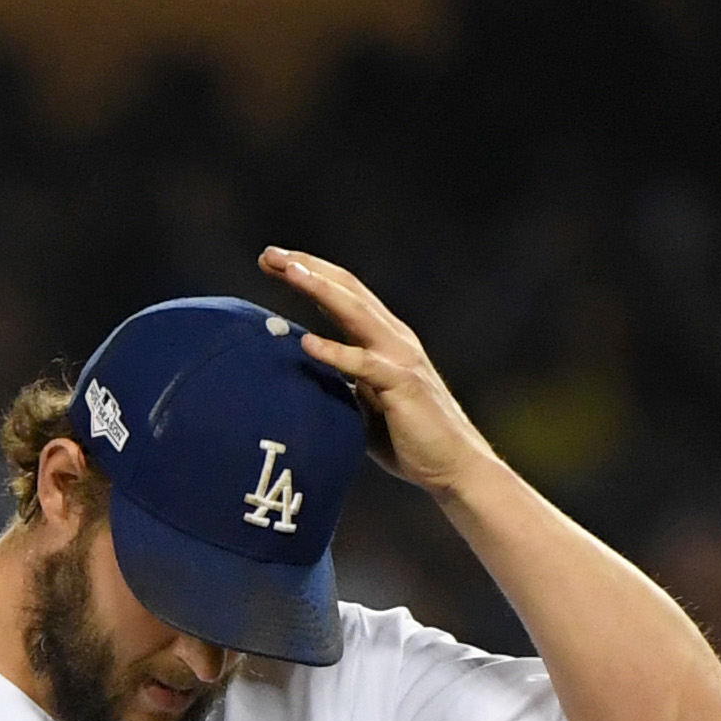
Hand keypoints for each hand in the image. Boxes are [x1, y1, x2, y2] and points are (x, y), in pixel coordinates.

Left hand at [258, 245, 494, 496]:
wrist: (451, 466)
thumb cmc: (406, 438)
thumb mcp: (363, 403)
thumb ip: (339, 382)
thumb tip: (300, 378)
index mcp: (383, 338)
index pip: (343, 293)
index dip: (310, 272)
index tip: (272, 261)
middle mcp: (393, 337)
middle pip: (346, 289)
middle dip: (307, 267)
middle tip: (268, 254)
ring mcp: (399, 357)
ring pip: (356, 312)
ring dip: (320, 289)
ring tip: (288, 272)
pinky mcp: (402, 384)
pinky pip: (364, 364)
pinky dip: (335, 351)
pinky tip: (307, 343)